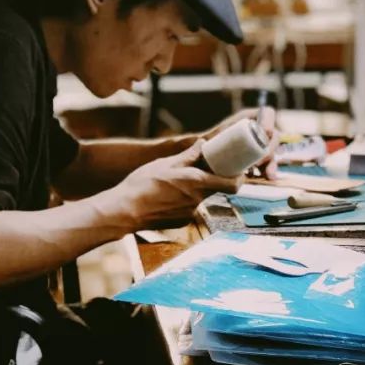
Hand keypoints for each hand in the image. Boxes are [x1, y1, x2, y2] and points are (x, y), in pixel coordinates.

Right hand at [114, 142, 240, 226]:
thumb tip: (203, 144)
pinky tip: (167, 197)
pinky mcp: (181, 221)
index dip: (240, 178)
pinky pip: (189, 208)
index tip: (240, 171)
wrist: (125, 210)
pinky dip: (183, 201)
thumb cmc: (143, 184)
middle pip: (216, 189)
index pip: (232, 185)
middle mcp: (197, 199)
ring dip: (195, 189)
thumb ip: (188, 156)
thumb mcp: (165, 164)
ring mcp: (190, 212)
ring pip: (201, 198)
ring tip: (176, 183)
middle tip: (209, 170)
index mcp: (197, 182)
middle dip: (215, 179)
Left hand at [204, 108, 280, 178]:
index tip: (264, 132)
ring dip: (273, 161)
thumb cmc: (208, 144)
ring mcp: (261, 143)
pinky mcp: (261, 157)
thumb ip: (200, 138)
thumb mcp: (209, 137)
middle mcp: (257, 128)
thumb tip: (203, 142)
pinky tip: (268, 176)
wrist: (206, 157)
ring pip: (273, 149)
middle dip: (270, 148)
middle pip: (273, 134)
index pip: (267, 113)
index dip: (269, 120)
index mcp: (248, 118)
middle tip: (259, 161)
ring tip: (267, 174)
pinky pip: (270, 161)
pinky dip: (270, 169)